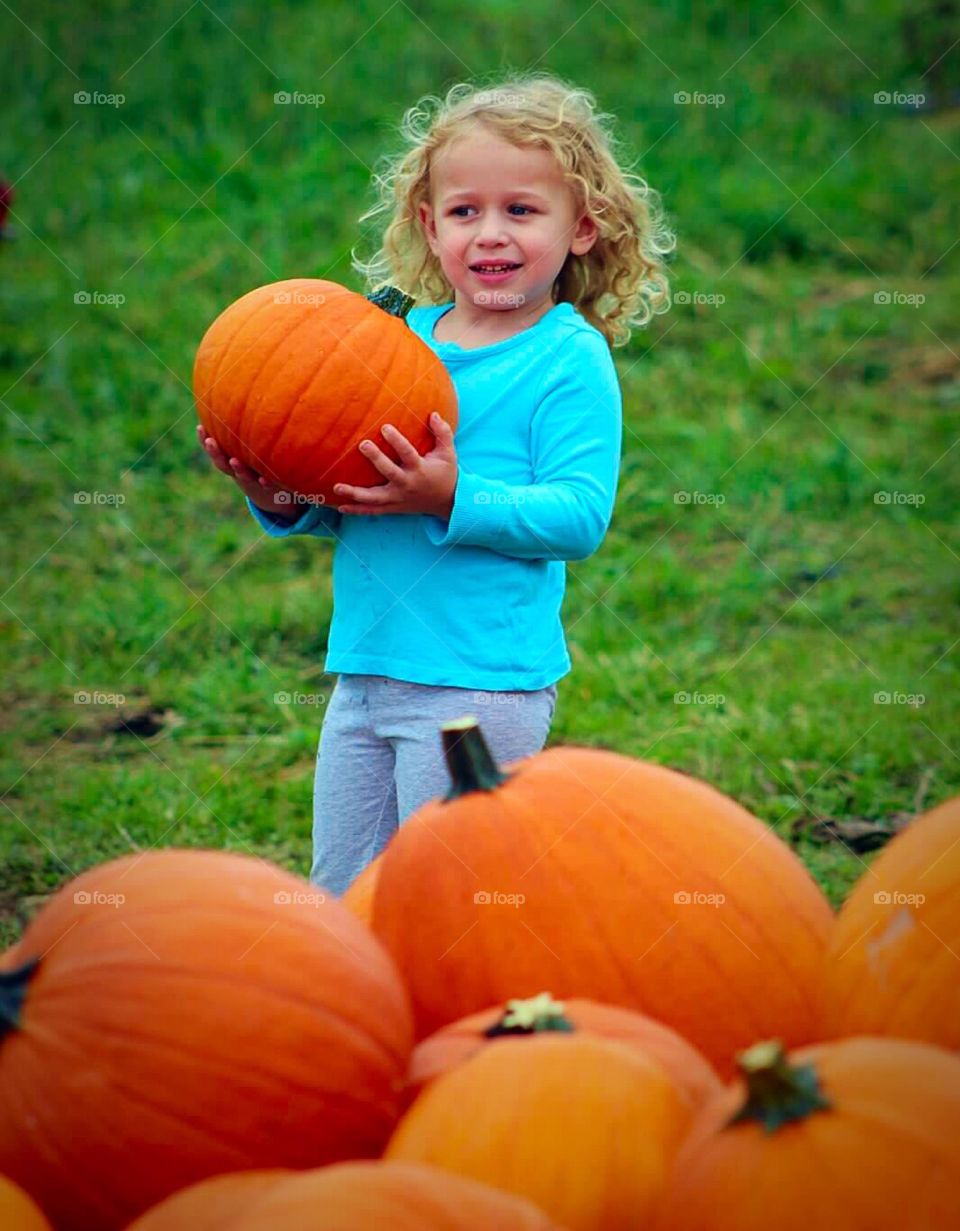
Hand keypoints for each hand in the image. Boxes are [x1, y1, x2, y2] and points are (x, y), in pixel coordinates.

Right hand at [196, 424, 299, 519]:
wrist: (274, 490)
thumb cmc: (258, 458)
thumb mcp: (250, 441)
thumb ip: (244, 422)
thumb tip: (237, 383)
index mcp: (231, 456)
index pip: (214, 446)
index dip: (205, 439)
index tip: (200, 428)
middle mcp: (238, 468)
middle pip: (222, 462)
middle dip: (215, 452)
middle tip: (211, 442)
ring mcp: (252, 479)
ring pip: (242, 476)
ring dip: (238, 469)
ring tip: (235, 462)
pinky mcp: (270, 486)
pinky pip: (266, 486)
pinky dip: (265, 484)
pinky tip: (265, 480)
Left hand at [333, 412, 457, 518]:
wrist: (448, 503)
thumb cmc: (446, 474)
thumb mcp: (448, 453)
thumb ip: (443, 433)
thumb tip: (434, 413)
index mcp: (419, 469)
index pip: (407, 453)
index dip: (397, 440)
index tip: (385, 427)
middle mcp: (407, 484)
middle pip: (389, 472)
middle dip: (376, 459)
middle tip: (363, 444)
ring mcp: (398, 498)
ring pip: (374, 498)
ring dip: (355, 493)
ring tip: (337, 486)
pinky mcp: (393, 507)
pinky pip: (372, 510)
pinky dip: (357, 510)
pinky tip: (340, 507)